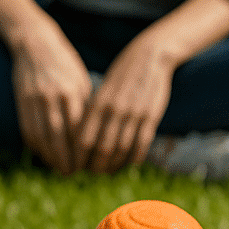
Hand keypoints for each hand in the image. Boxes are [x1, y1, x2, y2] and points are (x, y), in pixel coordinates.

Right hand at [10, 26, 94, 175]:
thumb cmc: (64, 62)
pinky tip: (41, 153)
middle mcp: (52, 97)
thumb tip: (91, 134)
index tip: (85, 164)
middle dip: (64, 158)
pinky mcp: (21, 100)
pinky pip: (26, 128)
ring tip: (56, 167)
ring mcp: (34, 99)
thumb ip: (85, 105)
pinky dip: (34, 144)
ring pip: (40, 135)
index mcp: (72, 92)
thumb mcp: (80, 80)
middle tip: (70, 173)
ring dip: (48, 155)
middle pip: (58, 136)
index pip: (77, 129)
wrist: (34, 42)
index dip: (80, 150)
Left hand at [74, 33, 174, 172]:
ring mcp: (134, 114)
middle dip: (97, 165)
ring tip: (110, 171)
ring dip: (115, 164)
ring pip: (122, 149)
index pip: (83, 138)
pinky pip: (141, 144)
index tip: (77, 165)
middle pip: (102, 148)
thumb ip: (94, 111)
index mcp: (98, 103)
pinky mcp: (151, 116)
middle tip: (94, 172)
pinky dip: (135, 157)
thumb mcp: (103, 89)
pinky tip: (130, 163)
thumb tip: (82, 137)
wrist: (149, 55)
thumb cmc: (122, 73)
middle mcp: (114, 110)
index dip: (79, 157)